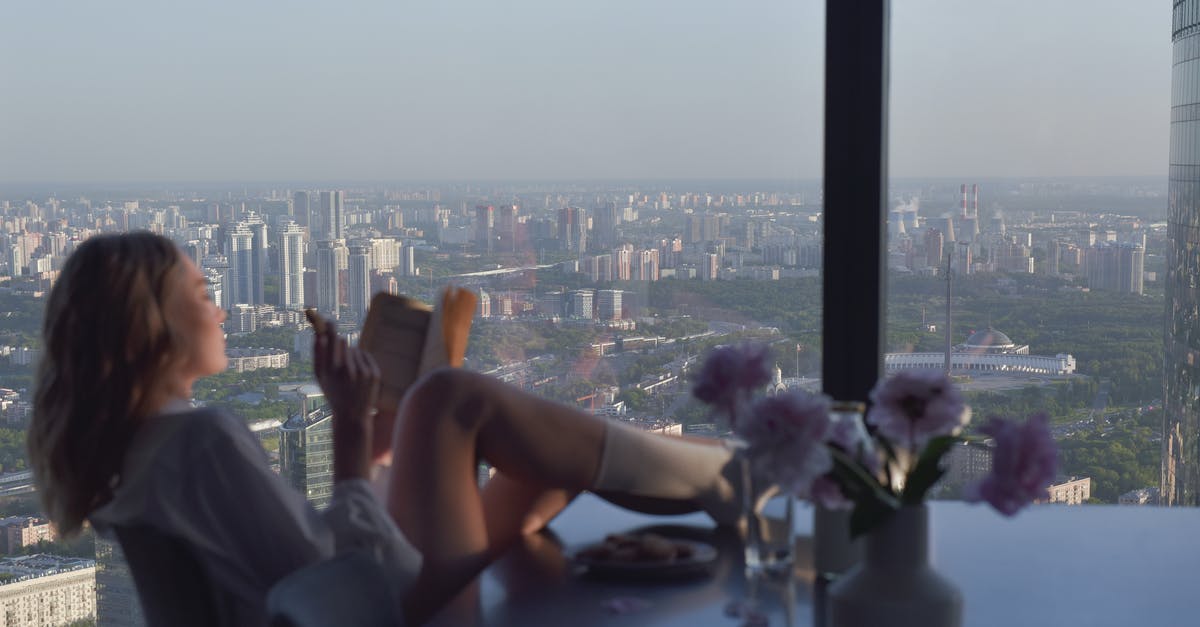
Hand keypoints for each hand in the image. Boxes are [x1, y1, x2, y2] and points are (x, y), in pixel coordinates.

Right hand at [312, 315, 379, 479]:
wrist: (352, 415)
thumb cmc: (333, 393)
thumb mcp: (319, 377)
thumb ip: (318, 355)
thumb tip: (319, 334)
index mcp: (331, 371)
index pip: (331, 340)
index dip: (330, 328)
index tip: (329, 321)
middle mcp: (347, 370)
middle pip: (342, 342)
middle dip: (339, 345)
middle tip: (337, 355)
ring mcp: (363, 372)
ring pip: (354, 349)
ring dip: (350, 356)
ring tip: (348, 374)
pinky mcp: (374, 374)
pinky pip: (365, 355)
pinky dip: (361, 361)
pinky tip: (358, 375)